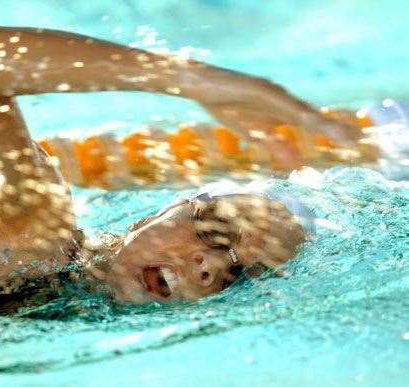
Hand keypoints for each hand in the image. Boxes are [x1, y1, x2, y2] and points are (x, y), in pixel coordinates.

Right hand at [194, 69, 361, 168]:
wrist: (201, 85)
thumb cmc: (226, 106)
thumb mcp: (254, 132)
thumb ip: (276, 145)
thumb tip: (298, 163)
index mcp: (281, 111)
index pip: (310, 123)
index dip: (331, 132)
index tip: (351, 141)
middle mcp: (281, 100)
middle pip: (311, 116)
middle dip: (334, 129)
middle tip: (357, 140)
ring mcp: (271, 93)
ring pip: (300, 110)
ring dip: (321, 123)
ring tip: (340, 134)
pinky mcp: (259, 88)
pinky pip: (277, 102)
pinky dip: (294, 111)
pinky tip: (307, 119)